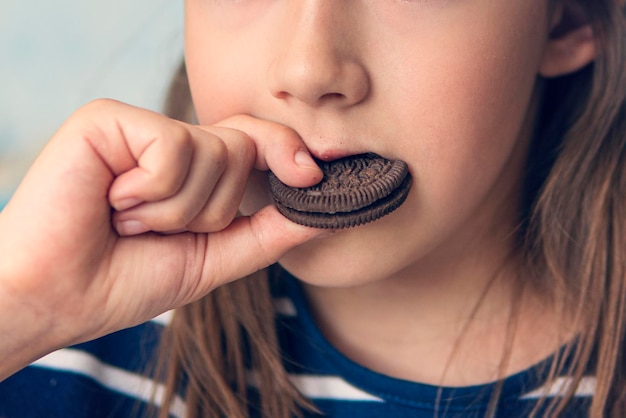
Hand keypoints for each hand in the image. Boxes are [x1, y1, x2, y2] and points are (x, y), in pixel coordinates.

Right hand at [0, 99, 323, 378]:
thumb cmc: (126, 280)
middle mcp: (169, 143)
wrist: (60, 296)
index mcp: (192, 171)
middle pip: (241, 149)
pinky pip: (173, 151)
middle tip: (152, 229)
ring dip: (173, 210)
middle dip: (208, 210)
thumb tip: (323, 212)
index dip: (287, 153)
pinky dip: (150, 194)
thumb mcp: (213, 259)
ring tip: (127, 219)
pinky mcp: (110, 119)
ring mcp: (140, 127)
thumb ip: (268, 233)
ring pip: (212, 153)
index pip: (255, 143)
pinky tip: (110, 202)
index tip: (313, 175)